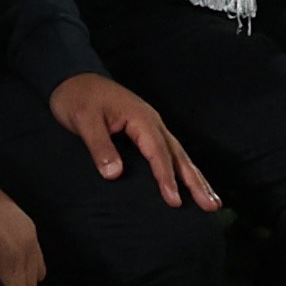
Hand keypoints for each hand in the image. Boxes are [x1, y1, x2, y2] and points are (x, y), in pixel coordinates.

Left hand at [48, 71, 217, 210]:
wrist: (74, 79)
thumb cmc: (78, 98)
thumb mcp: (84, 122)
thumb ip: (100, 147)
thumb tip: (114, 174)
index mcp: (141, 119)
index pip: (158, 153)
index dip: (167, 177)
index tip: (174, 201)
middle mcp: (152, 122)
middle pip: (179, 155)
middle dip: (196, 182)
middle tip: (212, 206)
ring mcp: (151, 126)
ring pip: (179, 155)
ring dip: (196, 178)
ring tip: (212, 201)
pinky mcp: (145, 131)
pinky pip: (169, 152)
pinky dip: (182, 169)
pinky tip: (190, 183)